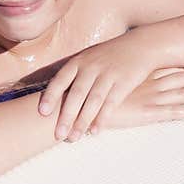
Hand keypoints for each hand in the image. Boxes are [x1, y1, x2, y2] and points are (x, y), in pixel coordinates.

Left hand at [38, 34, 157, 141]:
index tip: (42, 113)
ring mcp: (108, 74)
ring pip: (93, 101)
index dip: (51, 96)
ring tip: (74, 138)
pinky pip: (111, 103)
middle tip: (58, 135)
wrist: (141, 45)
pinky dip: (102, 118)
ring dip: (82, 121)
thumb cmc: (111, 55)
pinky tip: (95, 131)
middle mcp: (92, 67)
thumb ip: (75, 74)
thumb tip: (55, 97)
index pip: (60, 79)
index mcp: (79, 61)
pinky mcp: (124, 82)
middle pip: (76, 94)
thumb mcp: (90, 58)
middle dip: (66, 116)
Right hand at [93, 67, 183, 130]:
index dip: (182, 68)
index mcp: (138, 75)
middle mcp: (147, 83)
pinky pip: (171, 112)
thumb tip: (121, 77)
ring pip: (180, 94)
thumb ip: (117, 79)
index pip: (165, 68)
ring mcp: (148, 97)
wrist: (83, 103)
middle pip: (178, 79)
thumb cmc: (93, 93)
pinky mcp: (146, 112)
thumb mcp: (105, 80)